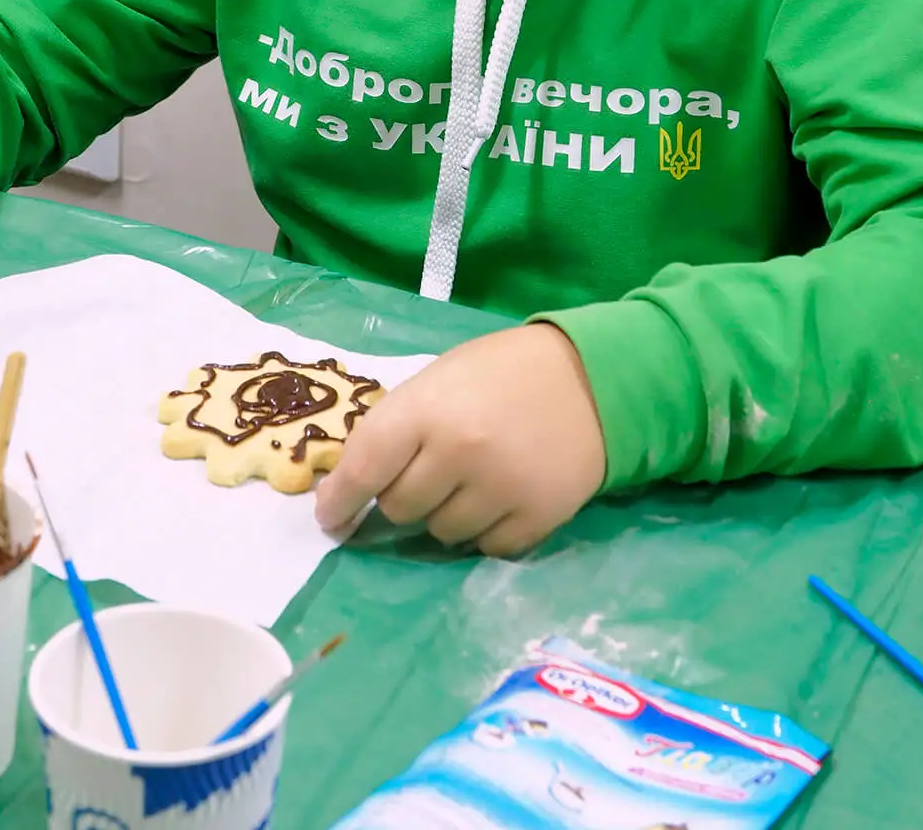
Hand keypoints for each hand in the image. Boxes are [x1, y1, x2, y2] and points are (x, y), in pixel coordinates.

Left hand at [316, 324, 605, 555]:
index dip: (340, 499)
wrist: (590, 378)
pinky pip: (487, 549)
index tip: (331, 518)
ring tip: (473, 478)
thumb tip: (346, 486)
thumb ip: (395, 427)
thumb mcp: (438, 381)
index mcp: (426, 409)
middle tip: (430, 470)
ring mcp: (499, 489)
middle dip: (404, 495)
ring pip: (441, 534)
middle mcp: (459, 452)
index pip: (364, 468)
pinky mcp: (536, 519)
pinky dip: (487, 531)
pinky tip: (502, 496)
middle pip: (400, 508)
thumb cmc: (499, 373)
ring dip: (446, 514)